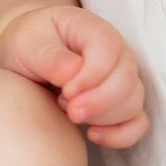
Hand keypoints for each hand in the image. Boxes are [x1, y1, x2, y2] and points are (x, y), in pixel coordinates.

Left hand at [0, 5, 147, 147]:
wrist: (28, 57)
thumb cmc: (29, 44)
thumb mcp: (29, 42)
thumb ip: (49, 56)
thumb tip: (72, 72)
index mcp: (94, 29)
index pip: (108, 51)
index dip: (91, 76)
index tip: (65, 92)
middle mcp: (116, 53)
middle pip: (127, 80)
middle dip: (98, 102)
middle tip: (68, 110)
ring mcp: (122, 79)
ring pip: (133, 103)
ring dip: (103, 116)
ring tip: (69, 112)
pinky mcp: (121, 104)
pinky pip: (137, 124)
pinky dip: (120, 135)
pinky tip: (92, 135)